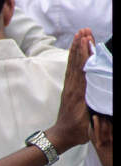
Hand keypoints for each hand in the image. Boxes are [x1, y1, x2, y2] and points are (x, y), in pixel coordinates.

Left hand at [47, 28, 93, 150]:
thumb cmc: (79, 130)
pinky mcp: (68, 88)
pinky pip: (70, 70)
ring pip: (73, 64)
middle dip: (81, 45)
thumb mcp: (91, 121)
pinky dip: (73, 58)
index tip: (87, 41)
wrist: (62, 135)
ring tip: (79, 34)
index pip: (83, 69)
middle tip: (84, 30)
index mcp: (80, 93)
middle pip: (77, 62)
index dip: (85, 54)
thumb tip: (104, 95)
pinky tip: (75, 49)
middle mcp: (73, 87)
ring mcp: (69, 87)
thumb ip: (97, 108)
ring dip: (76, 48)